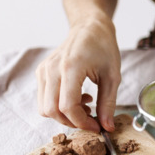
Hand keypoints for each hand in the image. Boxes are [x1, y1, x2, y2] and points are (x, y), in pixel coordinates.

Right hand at [36, 17, 120, 131]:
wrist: (89, 27)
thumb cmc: (103, 47)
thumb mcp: (113, 76)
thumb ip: (109, 103)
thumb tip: (108, 127)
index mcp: (70, 67)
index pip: (67, 106)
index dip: (82, 122)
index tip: (97, 127)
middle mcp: (51, 69)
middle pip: (51, 111)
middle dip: (72, 122)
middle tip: (92, 119)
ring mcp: (43, 71)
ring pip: (44, 108)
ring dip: (65, 115)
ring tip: (87, 106)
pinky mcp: (41, 72)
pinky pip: (44, 99)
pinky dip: (59, 106)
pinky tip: (78, 98)